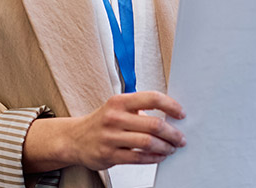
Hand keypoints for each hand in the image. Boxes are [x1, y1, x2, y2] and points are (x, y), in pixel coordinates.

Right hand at [69, 91, 186, 169]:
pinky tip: (159, 156)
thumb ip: (138, 109)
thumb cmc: (101, 122)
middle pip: (153, 124)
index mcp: (119, 101)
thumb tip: (168, 117)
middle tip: (180, 138)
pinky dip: (154, 158)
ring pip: (148, 142)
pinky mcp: (109, 154)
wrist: (75, 139)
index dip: (170, 106)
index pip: (151, 98)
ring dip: (165, 147)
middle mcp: (114, 117)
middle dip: (172, 133)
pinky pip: (138, 158)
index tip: (181, 114)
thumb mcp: (116, 108)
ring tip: (171, 148)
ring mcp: (111, 137)